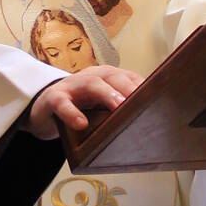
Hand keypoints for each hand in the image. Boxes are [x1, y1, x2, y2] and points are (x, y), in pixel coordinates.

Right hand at [28, 66, 142, 141]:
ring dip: (107, 94)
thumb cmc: (79, 108)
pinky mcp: (54, 98)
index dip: (145, 86)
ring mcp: (72, 86)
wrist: (43, 109)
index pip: (130, 77)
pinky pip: (63, 103)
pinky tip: (81, 124)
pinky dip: (72, 112)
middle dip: (129, 88)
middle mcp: (92, 77)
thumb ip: (119, 111)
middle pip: (113, 77)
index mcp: (107, 78)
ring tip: (119, 107)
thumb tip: (148, 128)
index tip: (161, 98)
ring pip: (92, 84)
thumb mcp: (101, 107)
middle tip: (143, 103)